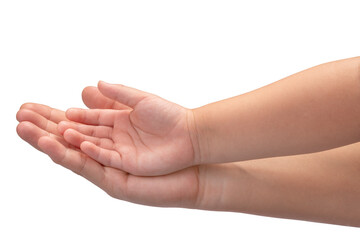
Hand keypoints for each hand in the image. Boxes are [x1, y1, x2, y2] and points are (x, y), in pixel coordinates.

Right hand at [59, 81, 199, 175]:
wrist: (189, 134)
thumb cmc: (169, 116)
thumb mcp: (142, 100)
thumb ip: (120, 93)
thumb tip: (98, 83)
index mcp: (121, 120)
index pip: (94, 118)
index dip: (80, 116)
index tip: (64, 112)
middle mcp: (118, 136)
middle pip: (89, 132)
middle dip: (70, 129)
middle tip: (51, 125)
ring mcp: (122, 150)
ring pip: (94, 145)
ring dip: (77, 139)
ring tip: (59, 134)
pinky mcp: (128, 162)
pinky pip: (108, 156)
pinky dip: (95, 150)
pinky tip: (82, 143)